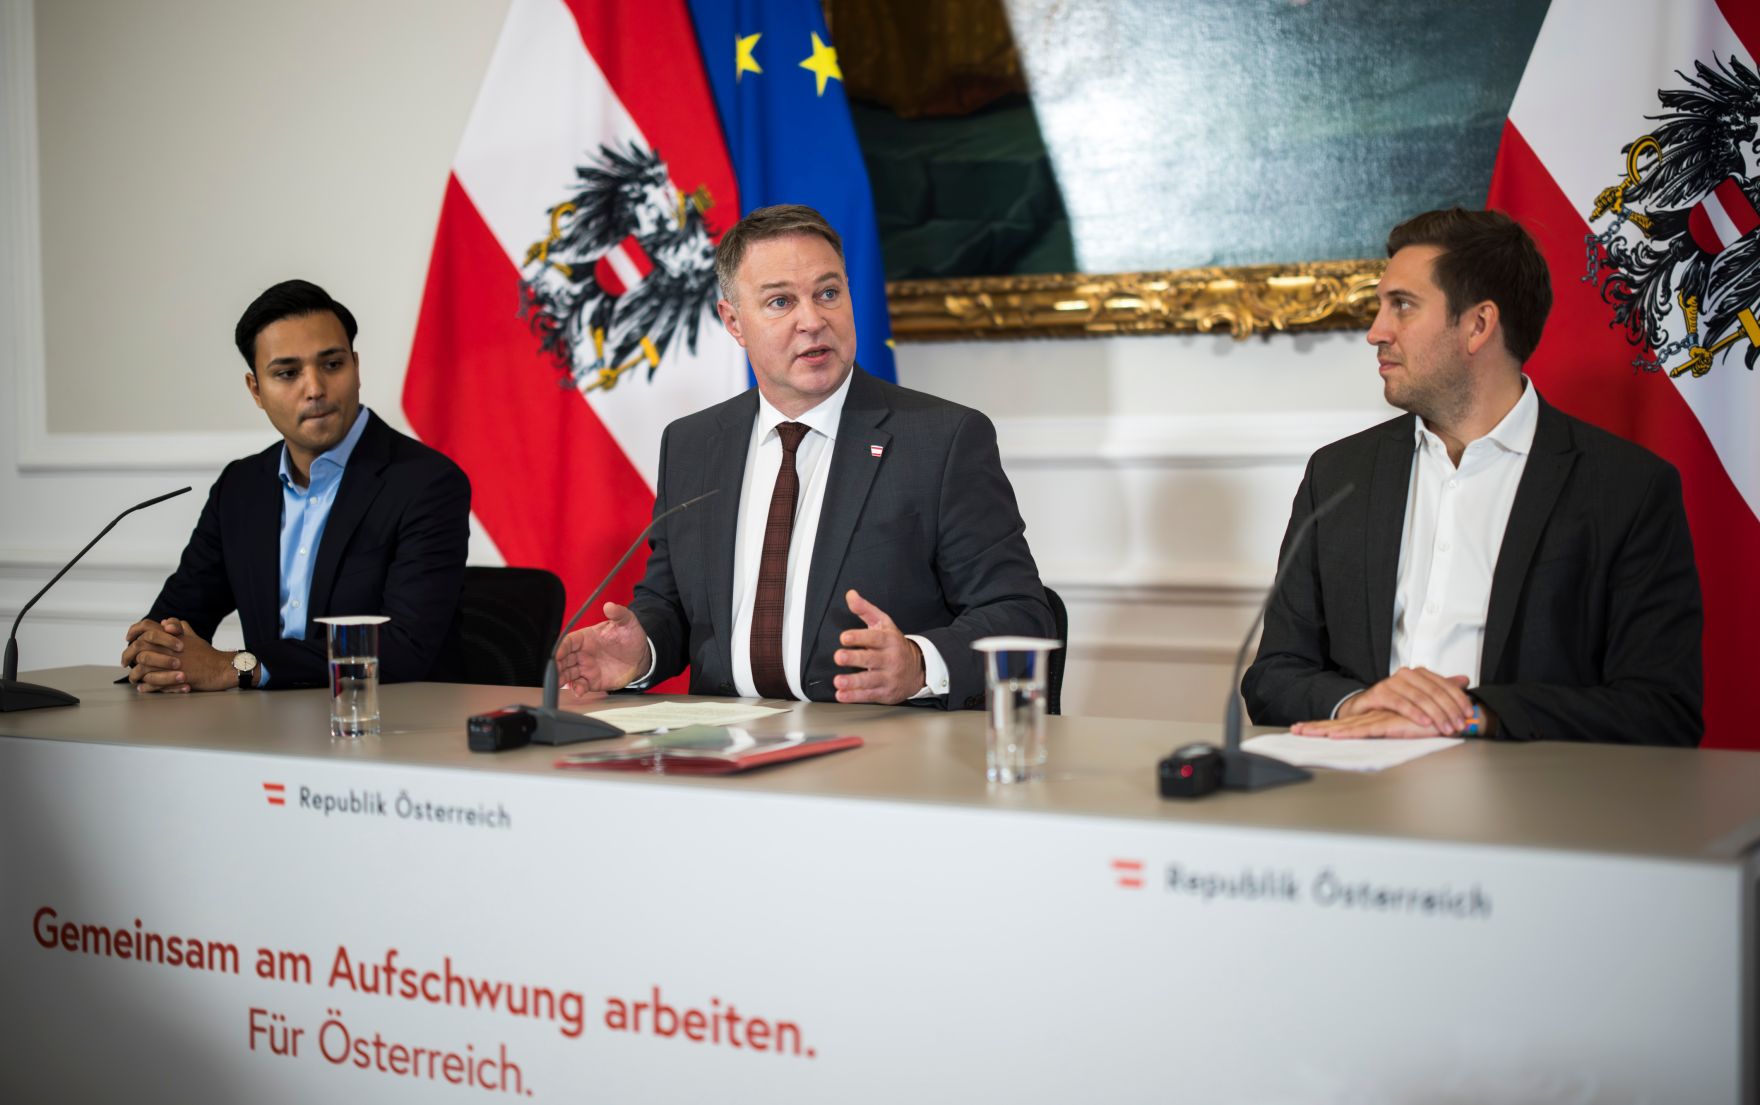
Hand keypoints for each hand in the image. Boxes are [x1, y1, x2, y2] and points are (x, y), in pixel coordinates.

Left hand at [123, 617, 235, 692]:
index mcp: (171, 636)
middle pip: (138, 648)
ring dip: (135, 674)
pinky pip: (152, 683)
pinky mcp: (172, 678)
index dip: (134, 631)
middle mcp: (167, 648)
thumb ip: (180, 627)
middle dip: (128, 655)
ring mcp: (169, 663)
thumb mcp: (193, 636)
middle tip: (125, 662)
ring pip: (141, 667)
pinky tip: (143, 687)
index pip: (146, 627)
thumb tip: (166, 622)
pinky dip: (145, 686)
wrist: (220, 668)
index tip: (129, 637)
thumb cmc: (207, 654)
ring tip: (134, 678)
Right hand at [555, 602, 649, 696]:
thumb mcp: (627, 622)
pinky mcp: (592, 681)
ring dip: (562, 678)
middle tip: (554, 672)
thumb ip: (619, 614)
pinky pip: (580, 685)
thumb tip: (610, 605)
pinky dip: (577, 689)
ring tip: (559, 683)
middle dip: (556, 665)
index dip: (560, 647)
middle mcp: (582, 653)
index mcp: (585, 637)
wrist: (641, 656)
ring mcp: (585, 668)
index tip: (556, 654)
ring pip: (567, 673)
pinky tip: (579, 691)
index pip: (568, 642)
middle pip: (563, 659)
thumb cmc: (630, 637)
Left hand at [831, 589, 924, 704]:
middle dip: (854, 658)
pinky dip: (855, 696)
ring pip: (870, 680)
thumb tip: (850, 594)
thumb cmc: (894, 644)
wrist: (917, 669)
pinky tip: (842, 695)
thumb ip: (865, 609)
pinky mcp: (885, 692)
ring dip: (853, 681)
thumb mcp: (884, 624)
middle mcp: (890, 659)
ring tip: (838, 681)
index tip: (844, 637)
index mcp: (889, 640)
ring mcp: (889, 677)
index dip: (859, 637)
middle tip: (838, 657)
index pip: (874, 638)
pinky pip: (869, 695)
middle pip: (871, 659)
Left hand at [1290, 708, 1450, 739]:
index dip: (1326, 726)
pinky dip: (1348, 733)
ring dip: (1324, 730)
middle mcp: (1376, 716)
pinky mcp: (1391, 723)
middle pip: (1341, 723)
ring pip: (1347, 726)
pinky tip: (1333, 736)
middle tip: (1294, 730)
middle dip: (1316, 727)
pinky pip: (1365, 729)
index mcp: (1378, 717)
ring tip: (1303, 733)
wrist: (1456, 716)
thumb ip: (1397, 727)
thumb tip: (1382, 733)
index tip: (1305, 729)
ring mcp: (1382, 718)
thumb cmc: (1435, 722)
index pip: (1348, 723)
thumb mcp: (1409, 728)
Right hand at [1336, 666, 1473, 733]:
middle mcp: (1406, 674)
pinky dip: (1414, 713)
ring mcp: (1392, 682)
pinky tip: (1424, 722)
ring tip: (1446, 727)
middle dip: (1450, 710)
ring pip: (1420, 697)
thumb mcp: (1421, 695)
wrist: (1365, 707)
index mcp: (1419, 673)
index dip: (1459, 699)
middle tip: (1459, 725)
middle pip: (1434, 691)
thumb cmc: (1394, 702)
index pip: (1445, 684)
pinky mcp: (1379, 693)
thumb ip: (1442, 687)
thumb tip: (1464, 680)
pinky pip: (1400, 703)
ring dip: (1436, 714)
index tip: (1469, 713)